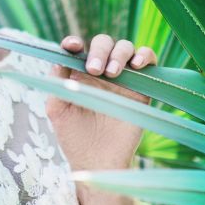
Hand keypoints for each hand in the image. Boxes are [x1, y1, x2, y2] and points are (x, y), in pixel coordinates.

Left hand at [46, 34, 156, 171]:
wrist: (98, 162)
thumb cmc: (74, 137)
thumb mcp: (57, 109)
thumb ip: (56, 83)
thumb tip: (58, 59)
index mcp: (78, 73)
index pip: (77, 49)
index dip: (74, 42)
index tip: (73, 46)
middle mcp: (100, 72)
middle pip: (103, 43)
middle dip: (99, 51)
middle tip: (95, 71)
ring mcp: (122, 78)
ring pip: (125, 48)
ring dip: (119, 54)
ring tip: (113, 73)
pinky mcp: (141, 89)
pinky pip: (148, 62)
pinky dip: (145, 56)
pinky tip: (136, 66)